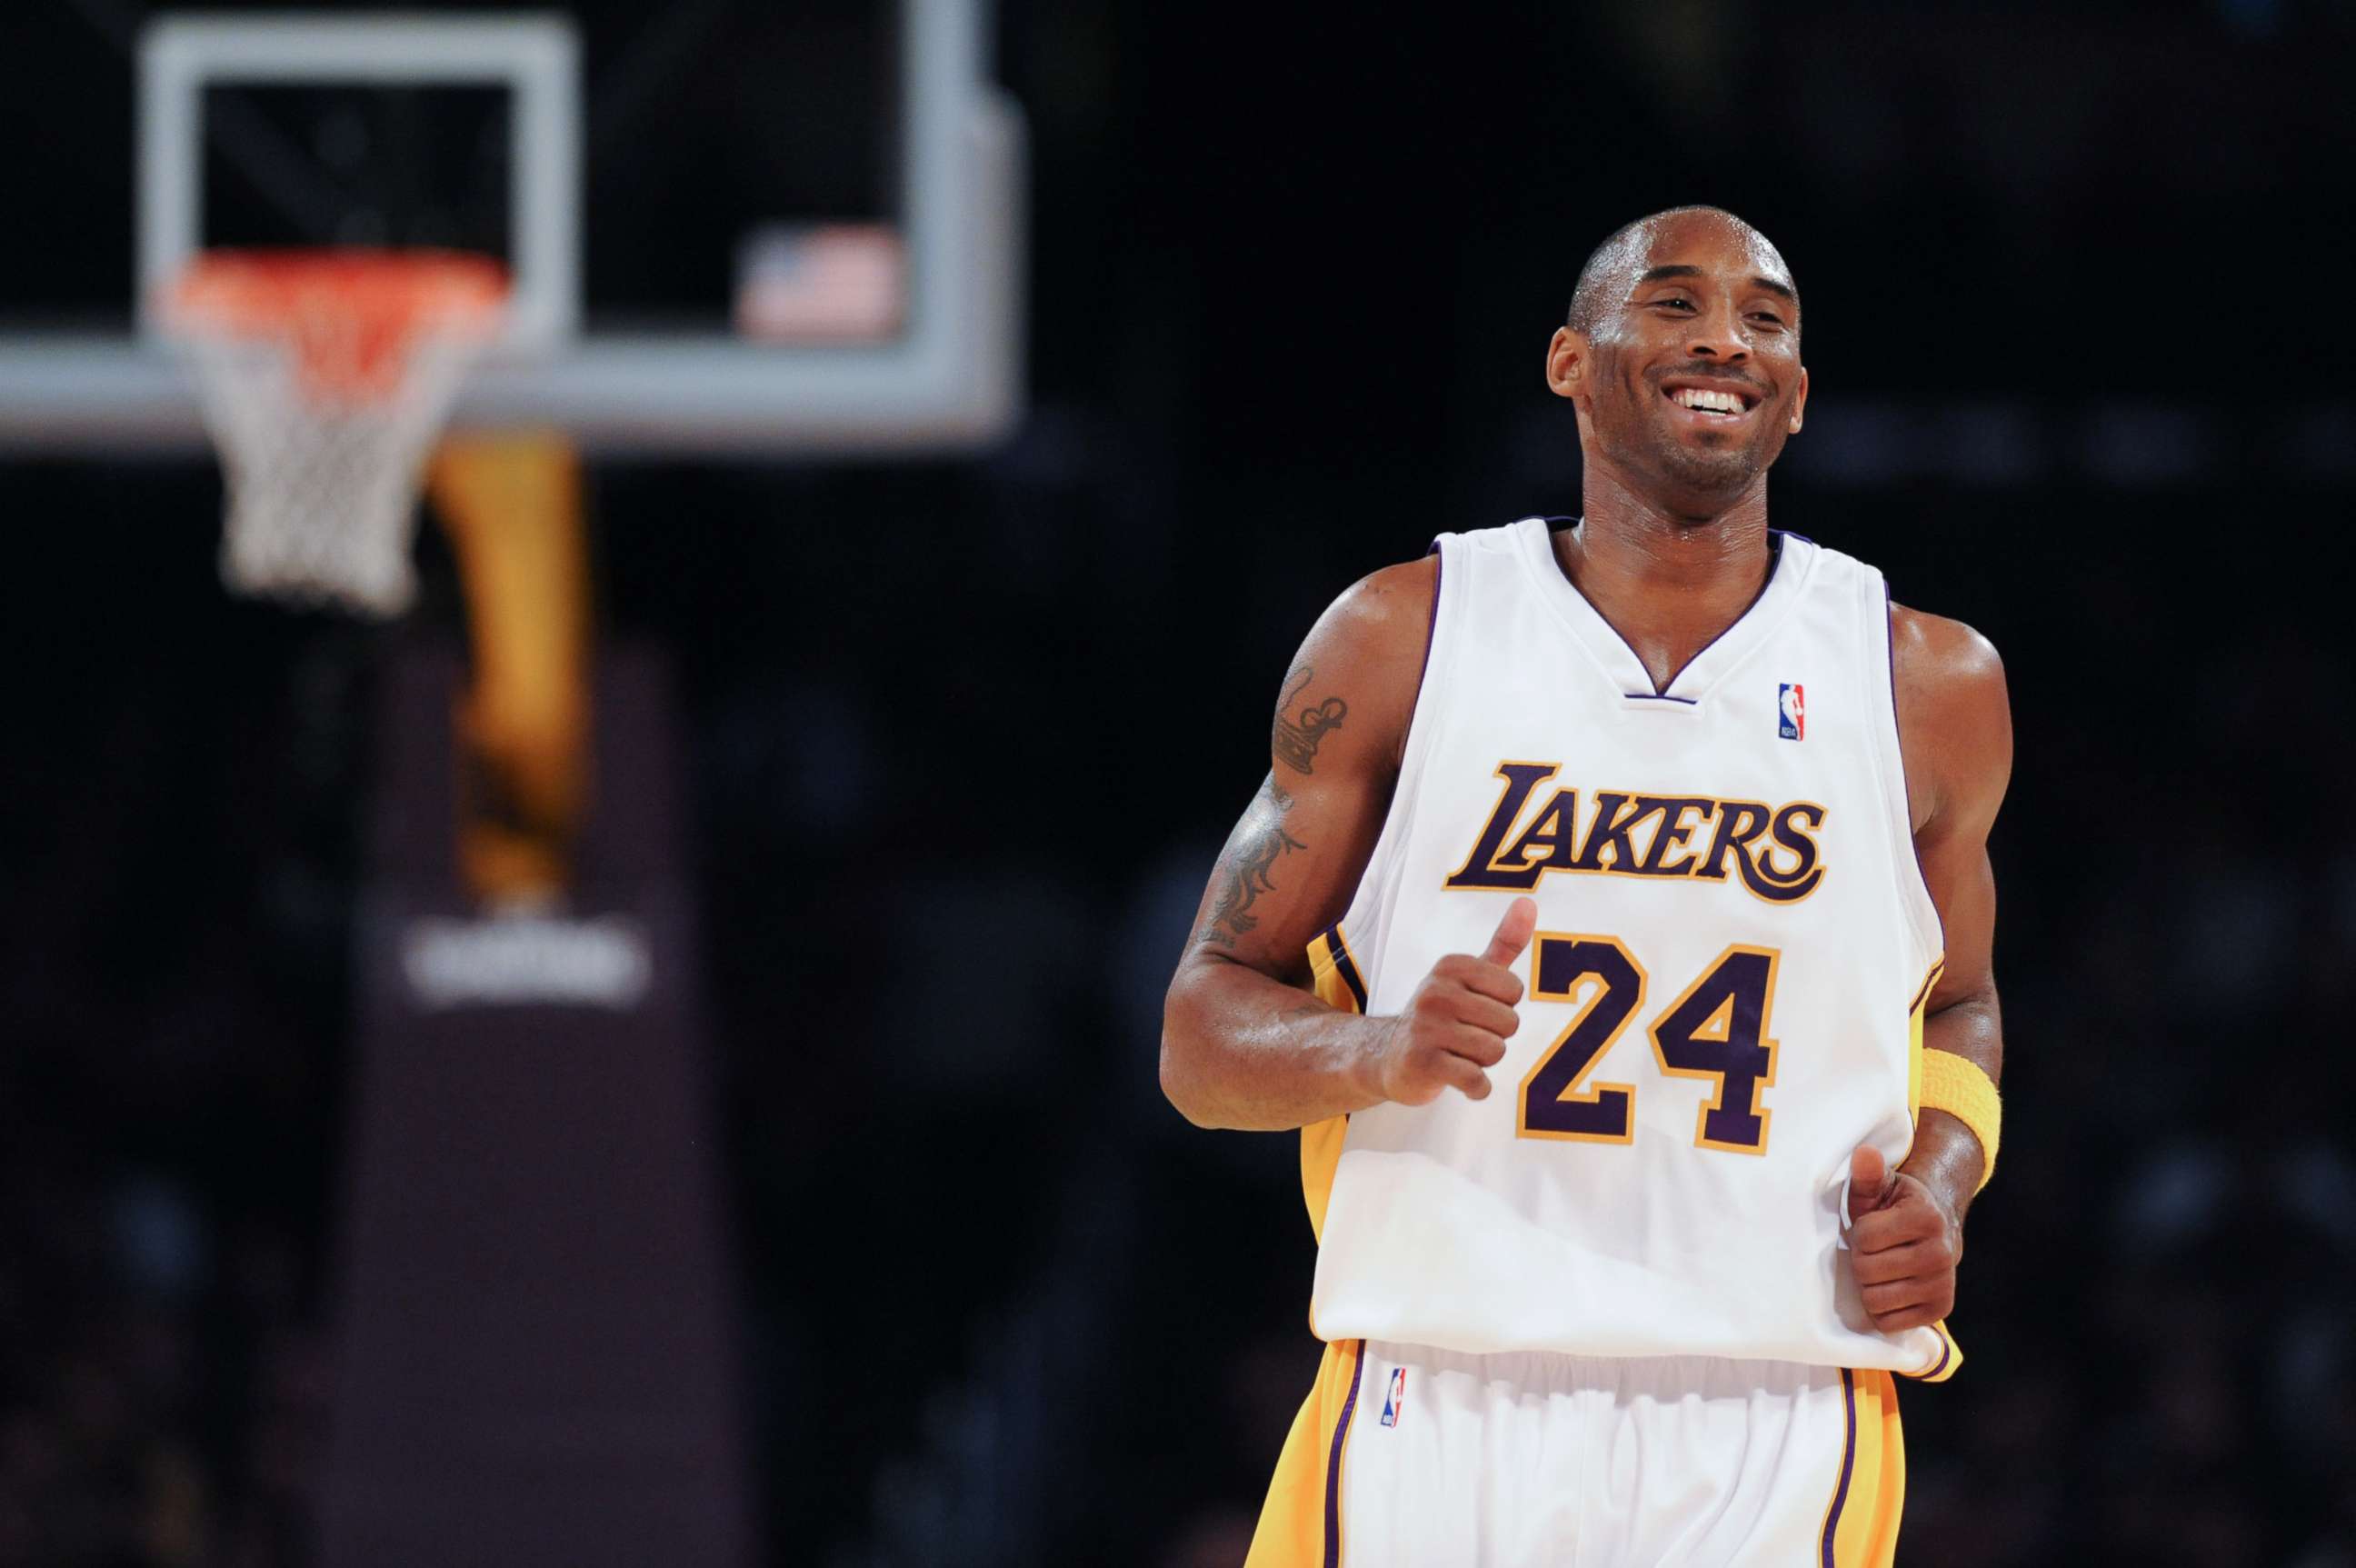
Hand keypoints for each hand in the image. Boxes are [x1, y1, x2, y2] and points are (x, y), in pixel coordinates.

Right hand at [1363, 897, 1536, 1105]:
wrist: (1386, 1056)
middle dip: (1494, 1038)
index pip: (1514, 990)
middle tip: (1465, 1037)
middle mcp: (1436, 992)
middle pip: (1508, 1023)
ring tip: (1458, 1055)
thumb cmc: (1441, 1015)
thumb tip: (1529, 903)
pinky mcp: (1423, 1063)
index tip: (1475, 1011)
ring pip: (1495, 1051)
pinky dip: (1476, 1088)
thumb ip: (1503, 943)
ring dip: (1483, 1063)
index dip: (1502, 1008)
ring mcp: (1426, 1027)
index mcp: (1450, 967)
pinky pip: (1476, 1079)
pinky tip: (1461, 1081)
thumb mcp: (1470, 976)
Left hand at [1847, 1144, 1961, 1332]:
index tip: (1871, 1227)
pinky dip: (1881, 1310)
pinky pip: (1889, 1323)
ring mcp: (1943, 1285)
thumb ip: (1867, 1173)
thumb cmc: (1895, 1208)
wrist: (1936, 1230)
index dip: (1859, 1233)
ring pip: (1876, 1300)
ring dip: (1868, 1286)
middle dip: (1861, 1260)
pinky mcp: (1940, 1310)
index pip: (1865, 1238)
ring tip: (1881, 1269)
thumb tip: (1864, 1154)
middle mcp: (1941, 1253)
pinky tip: (1890, 1289)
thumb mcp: (1879, 1187)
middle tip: (1874, 1251)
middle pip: (1868, 1271)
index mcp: (1926, 1217)